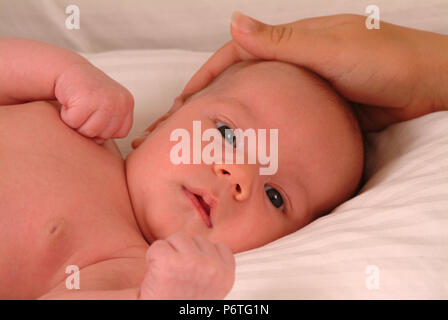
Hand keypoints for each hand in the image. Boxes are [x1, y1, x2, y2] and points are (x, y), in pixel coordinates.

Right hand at [54, 62, 133, 143]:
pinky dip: (66, 116)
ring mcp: (104, 100)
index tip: (96, 113)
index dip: (104, 128)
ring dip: (77, 122)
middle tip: (84, 107)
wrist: (67, 70)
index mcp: (127, 103)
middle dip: (89, 125)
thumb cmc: (86, 94)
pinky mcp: (85, 100)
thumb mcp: (107, 108)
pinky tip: (70, 102)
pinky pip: (73, 123)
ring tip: (78, 105)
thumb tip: (106, 148)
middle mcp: (119, 101)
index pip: (120, 134)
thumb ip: (112, 125)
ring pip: (88, 131)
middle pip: (103, 135)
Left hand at [139, 232, 234, 299]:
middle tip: (178, 278)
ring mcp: (192, 263)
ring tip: (167, 277)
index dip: (202, 257)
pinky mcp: (169, 262)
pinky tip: (156, 276)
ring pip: (178, 239)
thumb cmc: (182, 307)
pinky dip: (153, 257)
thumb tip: (214, 250)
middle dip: (185, 253)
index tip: (193, 274)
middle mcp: (212, 268)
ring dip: (169, 253)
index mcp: (226, 277)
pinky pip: (158, 246)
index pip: (219, 248)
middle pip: (197, 240)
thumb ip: (214, 269)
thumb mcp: (211, 290)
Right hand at [179, 13, 447, 131]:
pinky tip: (249, 144)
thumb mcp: (331, 48)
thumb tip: (235, 21)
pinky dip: (259, 128)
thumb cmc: (385, 60)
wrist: (426, 86)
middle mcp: (292, 62)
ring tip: (208, 137)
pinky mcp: (314, 108)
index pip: (235, 55)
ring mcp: (302, 86)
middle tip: (185, 123)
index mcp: (291, 42)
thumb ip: (283, 41)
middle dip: (210, 98)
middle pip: (241, 79)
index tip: (181, 99)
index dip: (205, 75)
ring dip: (232, 116)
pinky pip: (279, 118)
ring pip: (258, 100)